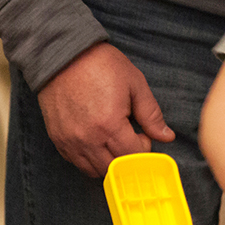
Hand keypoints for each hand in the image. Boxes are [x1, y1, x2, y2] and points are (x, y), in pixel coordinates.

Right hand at [36, 43, 174, 177]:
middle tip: (129, 137)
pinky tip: (96, 141)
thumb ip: (151, 114)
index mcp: (110, 125)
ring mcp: (70, 141)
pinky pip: (76, 163)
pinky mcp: (58, 139)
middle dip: (128, 157)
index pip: (133, 156)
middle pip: (115, 168)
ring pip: (95, 170)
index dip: (143, 148)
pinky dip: (90, 159)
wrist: (62, 54)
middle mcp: (88, 139)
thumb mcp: (134, 84)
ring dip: (109, 161)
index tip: (143, 135)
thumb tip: (166, 136)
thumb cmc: (100, 65)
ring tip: (112, 139)